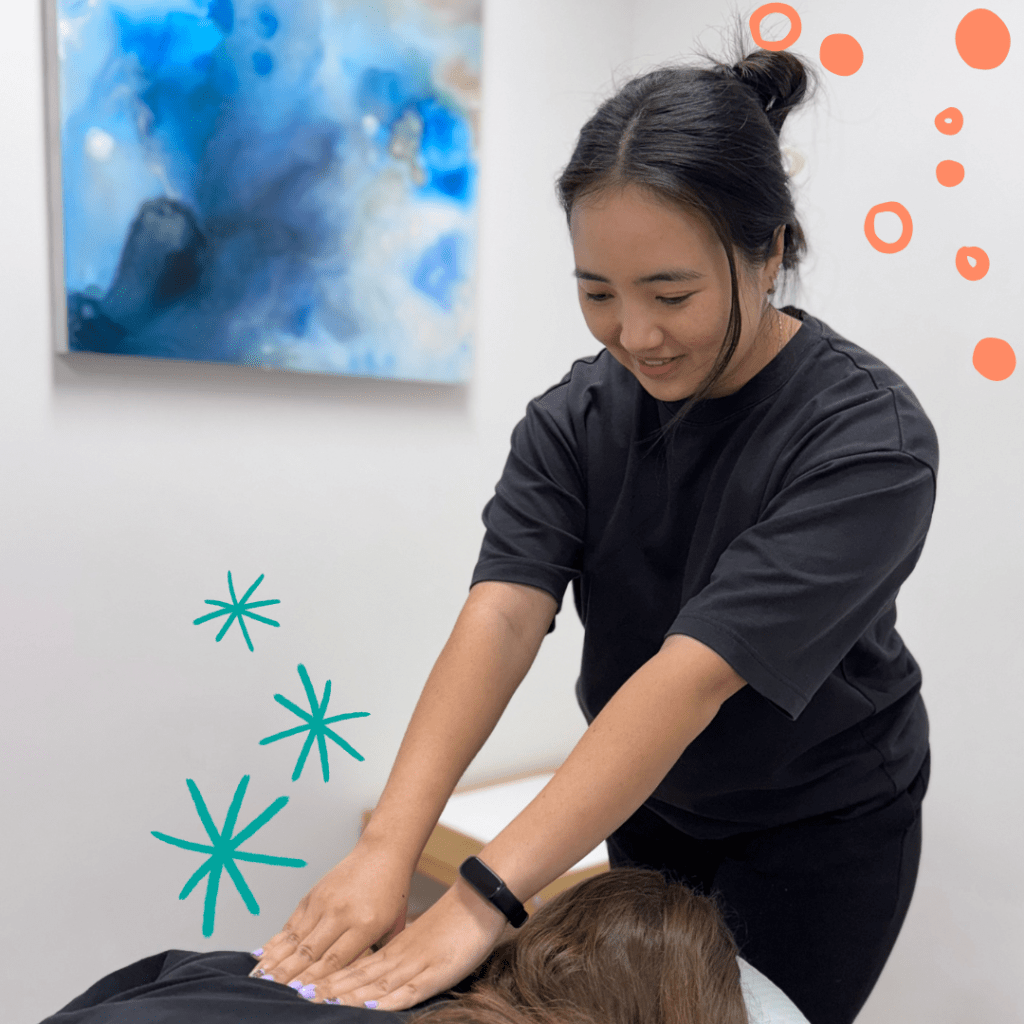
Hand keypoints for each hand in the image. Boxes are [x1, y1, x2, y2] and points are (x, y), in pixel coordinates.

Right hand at [250, 841, 410, 987]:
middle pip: (309, 952)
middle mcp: (341, 913)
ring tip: (258, 982)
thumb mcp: (390, 926)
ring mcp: (324, 902)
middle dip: (288, 977)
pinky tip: (262, 957)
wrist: (382, 852)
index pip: (334, 961)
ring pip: (295, 939)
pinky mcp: (313, 895)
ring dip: (275, 962)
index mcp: (365, 924)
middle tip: (271, 995)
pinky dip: (276, 943)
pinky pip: (292, 924)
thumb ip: (372, 954)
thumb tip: (352, 985)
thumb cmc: (391, 892)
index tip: (300, 998)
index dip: (315, 982)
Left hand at [301, 877, 510, 1009]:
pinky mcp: (435, 972)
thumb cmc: (453, 923)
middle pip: (357, 975)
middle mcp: (398, 955)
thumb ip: (401, 954)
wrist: (479, 901)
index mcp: (394, 948)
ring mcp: (415, 963)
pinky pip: (407, 990)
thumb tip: (381, 968)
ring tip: (317, 999)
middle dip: (327, 987)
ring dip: (345, 994)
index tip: (302, 984)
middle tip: (296, 993)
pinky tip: (370, 1006)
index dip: (329, 977)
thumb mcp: (421, 939)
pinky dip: (387, 1000)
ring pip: (374, 982)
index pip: (355, 965)